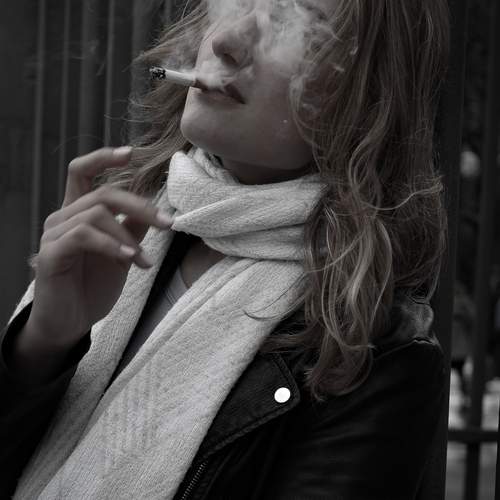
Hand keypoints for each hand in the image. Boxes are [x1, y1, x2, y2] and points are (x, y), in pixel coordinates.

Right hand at [26, 146, 172, 348]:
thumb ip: (132, 228)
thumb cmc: (93, 286)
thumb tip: (154, 206)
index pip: (83, 172)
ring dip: (129, 237)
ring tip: (145, 262)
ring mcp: (54, 235)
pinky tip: (130, 259)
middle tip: (168, 224)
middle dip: (141, 206)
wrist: (70, 322)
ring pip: (97, 214)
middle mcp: (63, 217)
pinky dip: (112, 245)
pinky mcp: (51, 254)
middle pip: (103, 193)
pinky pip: (84, 236)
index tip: (132, 153)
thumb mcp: (122, 253)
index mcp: (78, 212)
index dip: (104, 158)